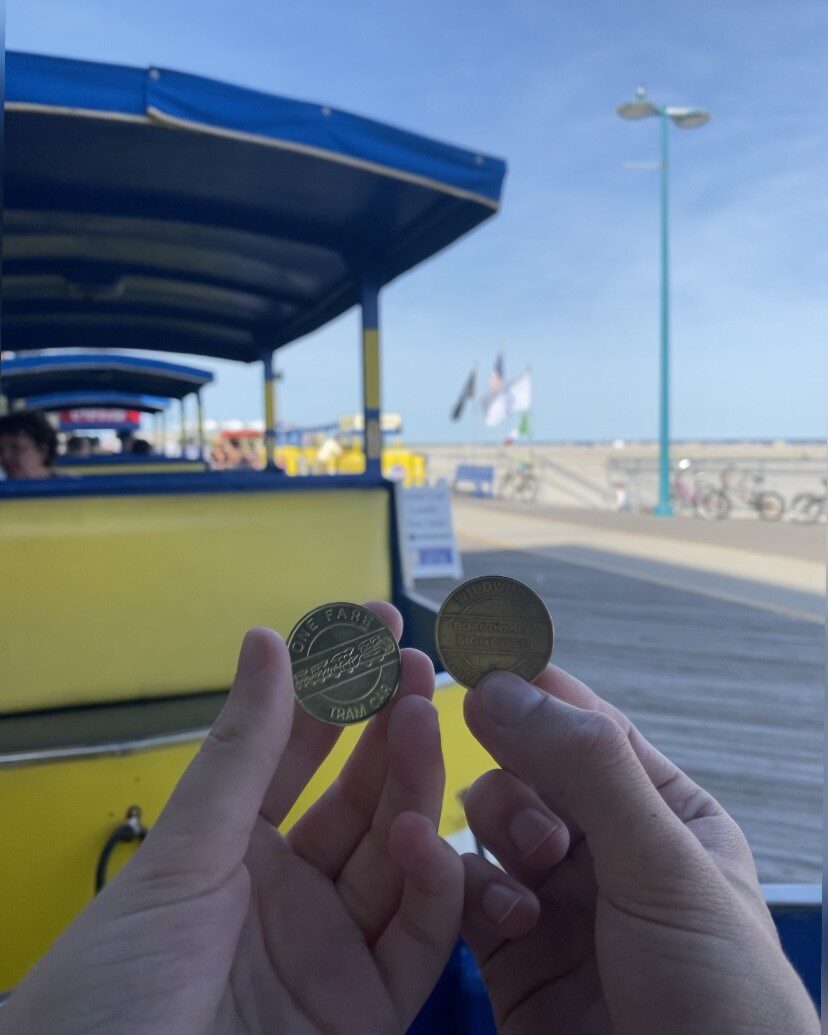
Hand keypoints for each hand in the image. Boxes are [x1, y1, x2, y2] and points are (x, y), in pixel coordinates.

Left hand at [2, 604, 462, 1034]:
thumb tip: (269, 637)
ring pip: (396, 853)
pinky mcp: (369, 1012)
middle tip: (415, 665)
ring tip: (422, 718)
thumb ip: (242, 752)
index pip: (298, 750)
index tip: (374, 623)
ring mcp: (334, 948)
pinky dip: (430, 885)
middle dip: (387, 726)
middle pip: (359, 796)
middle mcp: (291, 891)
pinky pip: (417, 939)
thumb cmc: (115, 987)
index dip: (336, 686)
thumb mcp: (180, 859)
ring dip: (415, 786)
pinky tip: (426, 834)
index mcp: (234, 848)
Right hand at [459, 666, 818, 1033]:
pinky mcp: (508, 955)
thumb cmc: (718, 1000)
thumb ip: (586, 768)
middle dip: (521, 775)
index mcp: (663, 814)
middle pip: (528, 767)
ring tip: (533, 875)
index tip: (476, 647)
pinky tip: (504, 915)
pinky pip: (462, 890)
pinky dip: (466, 889)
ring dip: (500, 833)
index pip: (590, 727)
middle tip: (528, 799)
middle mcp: (605, 850)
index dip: (535, 687)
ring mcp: (554, 901)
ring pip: (489, 821)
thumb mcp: (664, 867)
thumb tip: (499, 685)